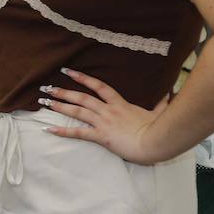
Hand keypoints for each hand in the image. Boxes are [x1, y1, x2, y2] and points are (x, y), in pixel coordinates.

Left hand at [40, 68, 170, 163]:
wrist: (156, 142)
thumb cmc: (158, 128)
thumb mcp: (159, 113)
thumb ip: (161, 104)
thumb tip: (168, 95)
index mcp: (120, 104)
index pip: (99, 86)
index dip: (83, 78)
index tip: (68, 71)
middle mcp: (108, 110)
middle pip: (82, 98)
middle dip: (63, 92)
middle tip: (47, 88)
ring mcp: (103, 122)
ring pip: (77, 111)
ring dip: (59, 106)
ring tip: (44, 102)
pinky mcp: (101, 136)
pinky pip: (78, 133)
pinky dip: (62, 131)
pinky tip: (48, 129)